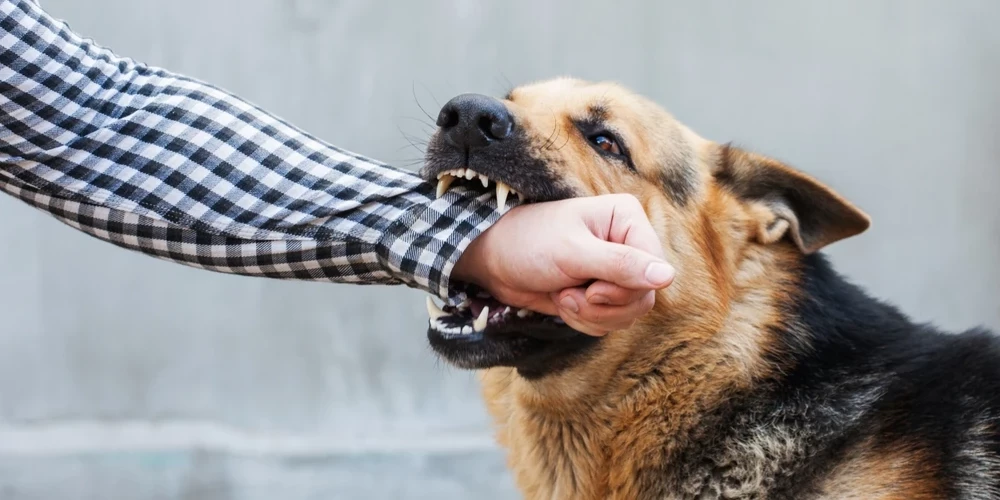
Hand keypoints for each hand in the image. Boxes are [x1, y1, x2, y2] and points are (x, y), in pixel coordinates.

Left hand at [452, 194, 674, 335]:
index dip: (625, 289)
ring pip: (628, 314)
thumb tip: (667, 276)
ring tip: (563, 296)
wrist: (494, 261)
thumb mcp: (573, 253)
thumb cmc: (529, 243)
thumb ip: (620, 265)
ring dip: (591, 315)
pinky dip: (584, 321)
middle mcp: (628, 244)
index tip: (590, 288)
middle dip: (604, 306)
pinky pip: (609, 321)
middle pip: (644, 297)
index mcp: (628, 220)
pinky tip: (562, 302)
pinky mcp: (600, 293)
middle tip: (571, 294)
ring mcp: (615, 272)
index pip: (655, 269)